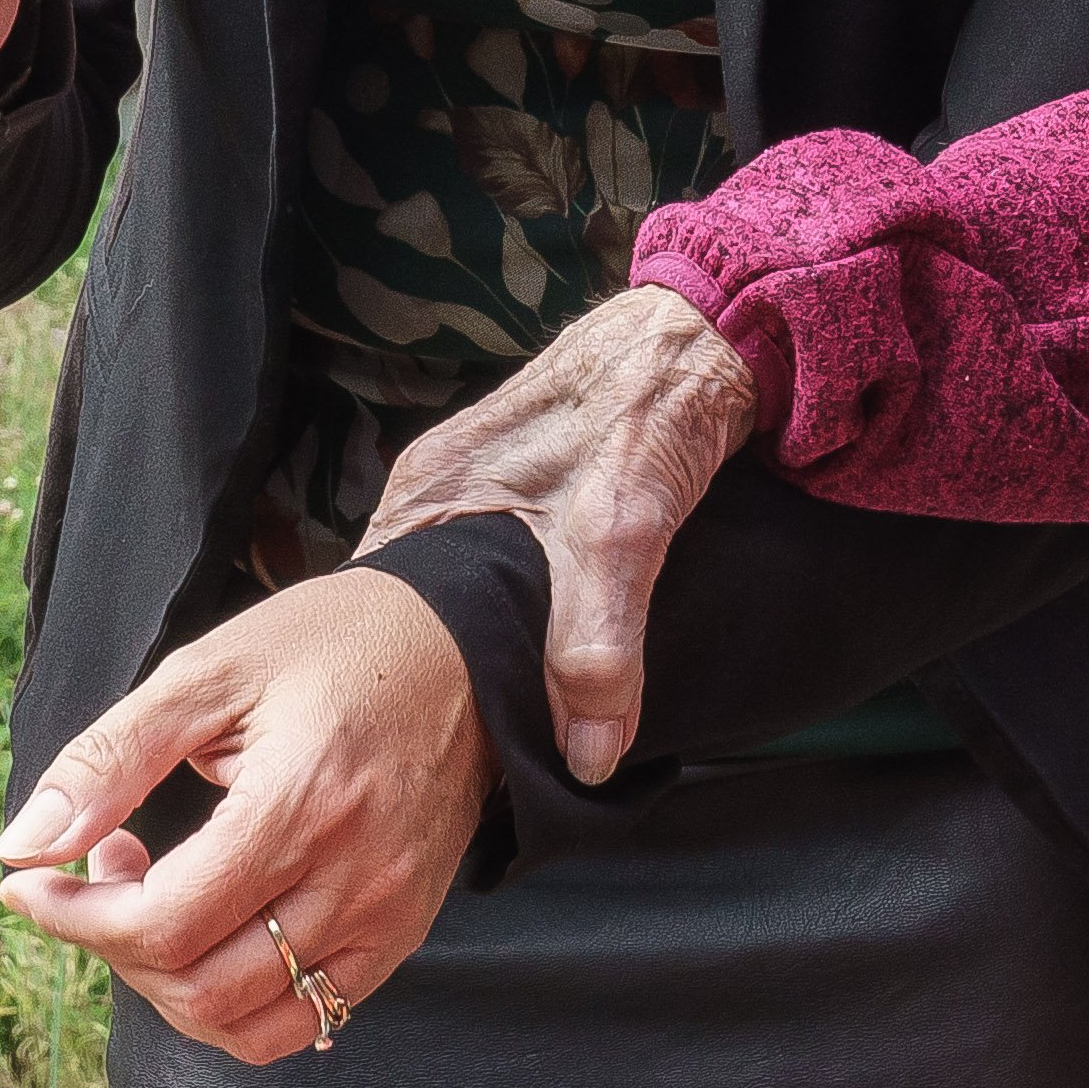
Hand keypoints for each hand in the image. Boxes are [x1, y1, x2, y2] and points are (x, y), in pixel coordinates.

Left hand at [0, 569, 492, 1066]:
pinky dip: (235, 1006)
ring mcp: (386, 917)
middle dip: (114, 945)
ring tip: (156, 898)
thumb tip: (20, 843)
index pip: (163, 925)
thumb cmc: (329, 645)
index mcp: (301, 802)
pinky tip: (212, 935)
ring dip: (168, 982)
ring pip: (245, 1023)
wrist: (463, 649)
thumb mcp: (205, 673)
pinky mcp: (401, 935)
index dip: (75, 918)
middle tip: (103, 866)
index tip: (31, 881)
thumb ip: (108, 761)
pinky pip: (306, 1020)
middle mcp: (354, 877)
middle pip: (196, 988)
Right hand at [354, 285, 763, 784]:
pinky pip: (513, 579)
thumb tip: (586, 757)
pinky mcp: (540, 498)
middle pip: (420, 613)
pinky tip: (556, 668)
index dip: (390, 680)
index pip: (370, 612)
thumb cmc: (650, 406)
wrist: (718, 330)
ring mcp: (489, 495)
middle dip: (443, 679)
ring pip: (470, 599)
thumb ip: (598, 643)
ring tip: (513, 725)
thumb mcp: (619, 532)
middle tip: (476, 752)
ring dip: (492, 654)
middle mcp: (442, 495)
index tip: (417, 746)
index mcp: (425, 494)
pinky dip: (529, 624)